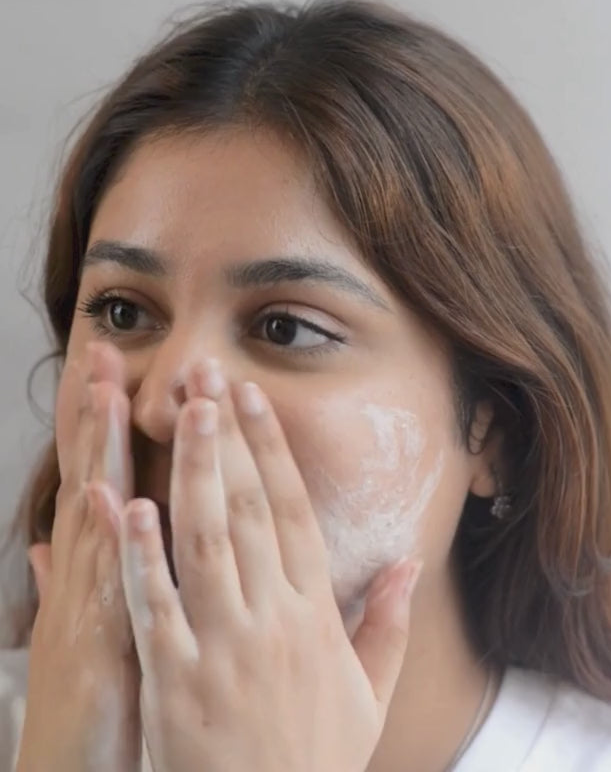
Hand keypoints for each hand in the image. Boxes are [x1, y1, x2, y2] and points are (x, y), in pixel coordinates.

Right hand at [17, 343, 140, 771]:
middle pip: (87, 480)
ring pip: (92, 517)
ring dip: (97, 454)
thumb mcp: (81, 632)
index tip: (114, 371)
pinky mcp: (97, 650)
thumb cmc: (90, 706)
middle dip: (94, 415)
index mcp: (89, 571)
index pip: (96, 480)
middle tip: (102, 351)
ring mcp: (83, 608)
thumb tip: (50, 542)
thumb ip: (72, 580)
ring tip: (104, 394)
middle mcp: (82, 578)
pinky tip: (109, 498)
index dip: (101, 426)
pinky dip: (104, 544)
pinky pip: (103, 587)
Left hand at [119, 358, 421, 771]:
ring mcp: (221, 647)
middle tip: (210, 378)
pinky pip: (155, 606)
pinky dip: (142, 554)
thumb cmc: (316, 760)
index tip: (255, 400)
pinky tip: (130, 504)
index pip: (293, 512)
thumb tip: (414, 562)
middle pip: (249, 509)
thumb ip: (391, 624)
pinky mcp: (174, 681)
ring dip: (194, 471)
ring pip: (206, 541)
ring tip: (182, 412)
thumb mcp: (369, 694)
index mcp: (314, 615)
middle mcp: (271, 619)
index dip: (273, 450)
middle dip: (228, 438)